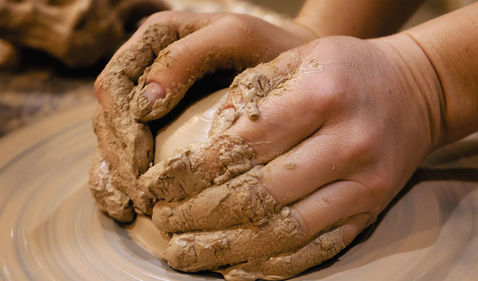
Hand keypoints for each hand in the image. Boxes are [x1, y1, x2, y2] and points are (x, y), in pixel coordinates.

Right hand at [89, 11, 315, 220]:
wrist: (297, 65)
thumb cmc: (269, 48)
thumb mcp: (234, 39)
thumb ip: (185, 58)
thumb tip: (141, 105)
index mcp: (154, 40)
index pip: (114, 86)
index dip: (123, 128)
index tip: (142, 167)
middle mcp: (145, 67)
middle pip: (109, 116)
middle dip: (120, 159)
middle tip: (142, 198)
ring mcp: (150, 96)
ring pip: (111, 136)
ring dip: (115, 174)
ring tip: (131, 207)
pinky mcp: (158, 122)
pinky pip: (125, 150)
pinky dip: (119, 178)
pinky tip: (126, 205)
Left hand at [142, 34, 442, 278]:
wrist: (417, 90)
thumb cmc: (347, 69)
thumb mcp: (298, 57)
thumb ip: (251, 90)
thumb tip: (208, 138)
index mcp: (321, 96)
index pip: (242, 144)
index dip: (191, 172)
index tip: (158, 186)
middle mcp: (346, 143)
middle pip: (260, 194)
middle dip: (200, 215)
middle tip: (163, 222)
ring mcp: (364, 183)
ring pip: (286, 230)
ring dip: (228, 248)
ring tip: (186, 254)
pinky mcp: (372, 209)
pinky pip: (319, 249)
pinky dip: (273, 266)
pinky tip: (236, 269)